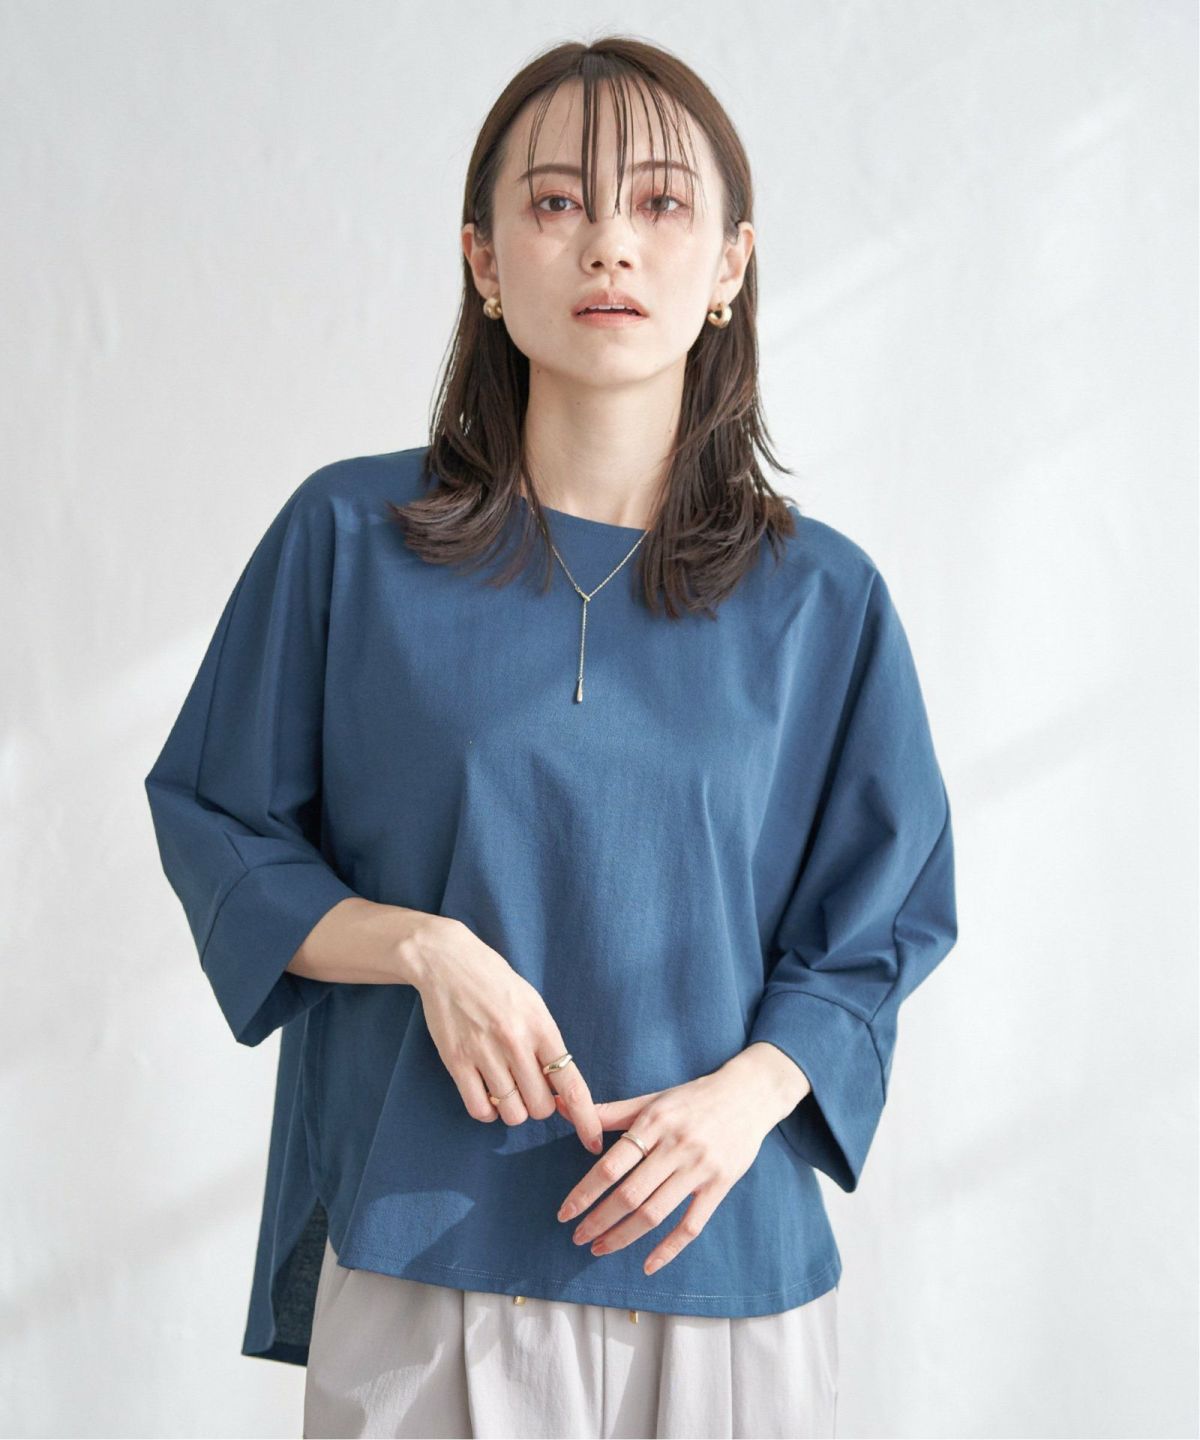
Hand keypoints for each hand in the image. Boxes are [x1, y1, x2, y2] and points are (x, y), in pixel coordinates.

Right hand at [416, 916, 603, 1152]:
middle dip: (539, 1106)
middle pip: (541, 1106)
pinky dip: (487, 1112)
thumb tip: (559, 1088)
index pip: (571, 1083)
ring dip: (512, 1110)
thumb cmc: (497, 983)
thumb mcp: (533, 1005)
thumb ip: (547, 1044)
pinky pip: (479, 1109)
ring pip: (512, 1112)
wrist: (449, 962)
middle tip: (529, 1088)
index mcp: (542, 1027)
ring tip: (505, 1088)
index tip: (592, 1141)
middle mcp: (516, 1042)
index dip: (585, 1118)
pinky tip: (486, 1094)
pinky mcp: (457, 1061)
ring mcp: (485, 1053)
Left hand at [551, 1058, 791, 1275]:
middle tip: (577, 1237)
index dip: (585, 1192)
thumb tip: (563, 1104)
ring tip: (599, 1248)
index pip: (611, 1165)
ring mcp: (699, 1168)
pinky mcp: (719, 1186)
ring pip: (655, 1213)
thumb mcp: (651, 1099)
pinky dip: (669, 1249)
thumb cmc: (691, 1098)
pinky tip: (647, 1264)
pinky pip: (691, 1225)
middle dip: (599, 1220)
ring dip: (623, 1236)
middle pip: (630, 1194)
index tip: (565, 1213)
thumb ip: (608, 1111)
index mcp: (654, 1122)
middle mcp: (675, 1147)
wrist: (748, 1094)